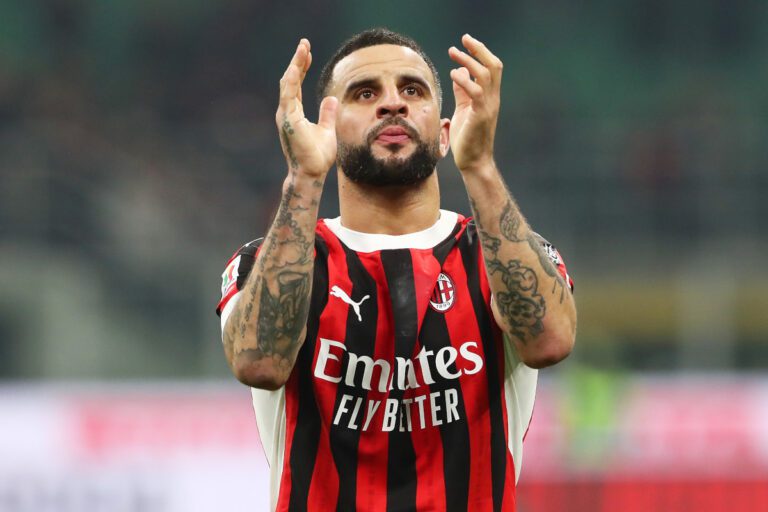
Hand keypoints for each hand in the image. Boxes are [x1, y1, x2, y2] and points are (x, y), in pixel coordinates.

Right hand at [276, 39, 337, 177]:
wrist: (311, 173)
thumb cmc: (317, 156)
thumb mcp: (327, 130)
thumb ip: (327, 114)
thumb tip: (331, 99)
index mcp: (294, 113)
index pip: (296, 85)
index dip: (301, 68)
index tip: (307, 52)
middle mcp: (287, 112)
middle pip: (291, 81)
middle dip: (297, 61)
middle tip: (304, 44)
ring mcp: (286, 116)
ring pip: (288, 85)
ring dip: (295, 66)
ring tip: (302, 49)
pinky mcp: (288, 121)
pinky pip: (288, 97)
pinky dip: (291, 82)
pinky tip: (295, 68)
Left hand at [448, 34, 502, 172]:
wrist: (473, 162)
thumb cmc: (467, 138)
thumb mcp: (463, 109)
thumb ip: (462, 92)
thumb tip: (459, 72)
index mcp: (490, 96)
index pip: (491, 68)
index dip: (480, 52)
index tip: (465, 42)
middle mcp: (493, 99)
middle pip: (493, 66)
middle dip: (479, 49)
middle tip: (464, 39)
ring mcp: (489, 107)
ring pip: (486, 75)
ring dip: (469, 60)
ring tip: (453, 53)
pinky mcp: (481, 115)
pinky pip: (476, 92)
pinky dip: (465, 80)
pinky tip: (453, 75)